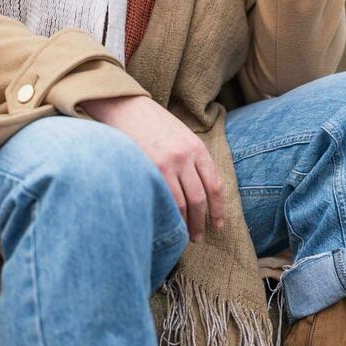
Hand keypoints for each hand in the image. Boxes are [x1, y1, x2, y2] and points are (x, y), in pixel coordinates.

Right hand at [78, 94, 225, 242]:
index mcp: (197, 148)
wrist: (127, 108)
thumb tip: (200, 191)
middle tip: (199, 237)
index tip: (218, 224)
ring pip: (183, 203)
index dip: (218, 209)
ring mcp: (168, 163)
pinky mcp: (150, 169)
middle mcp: (185, 156)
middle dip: (202, 221)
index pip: (215, 184)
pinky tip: (168, 225)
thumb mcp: (181, 136)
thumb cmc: (153, 124)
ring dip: (186, 223)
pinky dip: (169, 215)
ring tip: (185, 237)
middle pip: (200, 198)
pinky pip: (164, 199)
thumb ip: (192, 159)